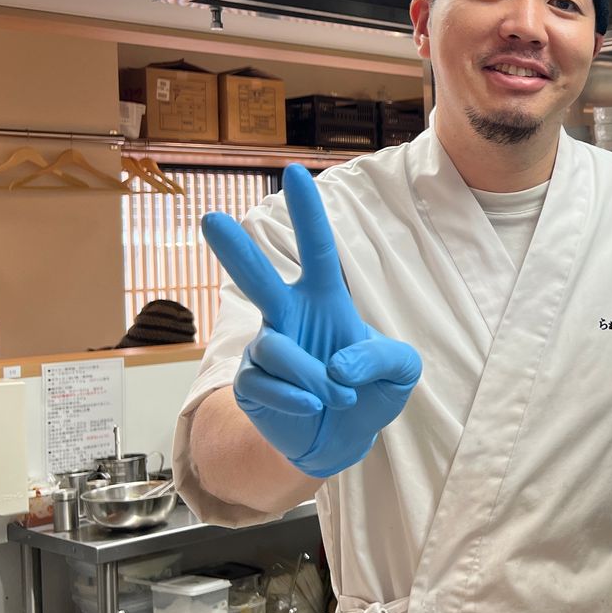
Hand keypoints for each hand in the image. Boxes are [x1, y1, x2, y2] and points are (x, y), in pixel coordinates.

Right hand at [202, 165, 421, 476]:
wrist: (343, 440)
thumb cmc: (368, 392)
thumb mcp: (400, 371)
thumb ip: (384, 358)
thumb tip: (338, 364)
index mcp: (323, 300)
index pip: (315, 249)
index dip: (307, 214)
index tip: (295, 172)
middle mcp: (287, 317)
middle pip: (258, 278)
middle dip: (235, 251)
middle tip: (211, 219)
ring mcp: (266, 349)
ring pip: (277, 348)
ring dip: (314, 376)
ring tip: (336, 395)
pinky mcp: (250, 384)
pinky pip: (268, 383)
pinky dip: (298, 398)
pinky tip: (313, 407)